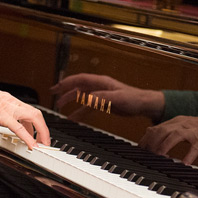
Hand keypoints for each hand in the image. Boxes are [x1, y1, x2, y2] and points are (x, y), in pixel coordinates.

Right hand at [0, 82, 50, 149]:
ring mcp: (7, 107)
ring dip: (41, 132)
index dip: (34, 123)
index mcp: (7, 99)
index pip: (27, 110)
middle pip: (35, 113)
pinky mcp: (2, 116)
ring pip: (33, 117)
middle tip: (45, 141)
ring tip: (43, 144)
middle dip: (43, 128)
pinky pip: (19, 128)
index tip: (36, 133)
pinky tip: (32, 145)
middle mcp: (10, 101)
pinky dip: (28, 137)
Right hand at [50, 73, 164, 120]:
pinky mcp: (104, 103)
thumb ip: (102, 98)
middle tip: (53, 93)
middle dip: (65, 89)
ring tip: (59, 106)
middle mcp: (99, 86)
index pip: (80, 79)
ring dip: (70, 100)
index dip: (67, 82)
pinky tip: (74, 118)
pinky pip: (88, 106)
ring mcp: (101, 94)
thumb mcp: (118, 98)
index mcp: (101, 82)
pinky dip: (79, 111)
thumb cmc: (134, 99)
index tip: (57, 87)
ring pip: (81, 96)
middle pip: (78, 86)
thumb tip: (87, 99)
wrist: (144, 104)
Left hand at [139, 116, 197, 165]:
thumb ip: (167, 128)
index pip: (156, 128)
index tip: (140, 150)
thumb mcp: (184, 125)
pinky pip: (195, 147)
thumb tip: (149, 130)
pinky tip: (184, 164)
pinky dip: (189, 155)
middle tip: (147, 156)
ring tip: (160, 157)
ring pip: (176, 135)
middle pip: (163, 130)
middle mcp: (184, 123)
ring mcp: (194, 131)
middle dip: (152, 143)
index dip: (146, 139)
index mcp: (177, 121)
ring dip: (165, 146)